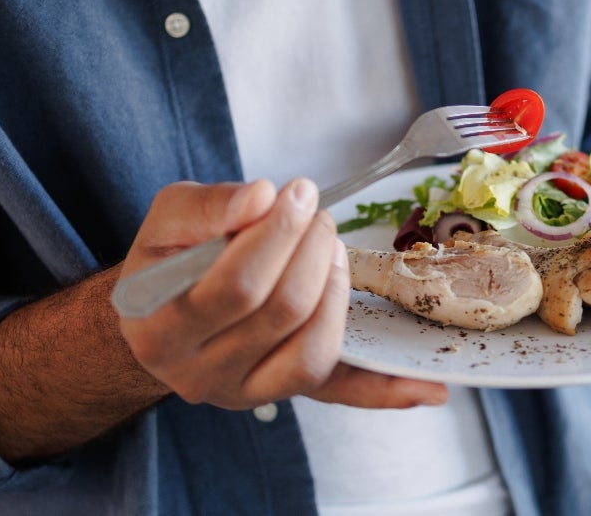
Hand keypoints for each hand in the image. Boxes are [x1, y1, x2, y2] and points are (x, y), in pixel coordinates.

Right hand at [118, 179, 446, 409]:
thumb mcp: (168, 220)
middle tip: (319, 216)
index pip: (236, 287)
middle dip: (312, 252)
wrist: (160, 315)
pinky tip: (430, 389)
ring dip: (336, 289)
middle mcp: (201, 375)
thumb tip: (262, 198)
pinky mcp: (286, 395)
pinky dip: (386, 392)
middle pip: (282, 313)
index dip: (277, 236)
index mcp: (160, 332)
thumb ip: (208, 206)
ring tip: (332, 249)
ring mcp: (247, 392)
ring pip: (313, 352)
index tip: (300, 193)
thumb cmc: (170, 261)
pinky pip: (341, 396)